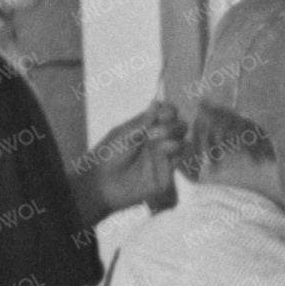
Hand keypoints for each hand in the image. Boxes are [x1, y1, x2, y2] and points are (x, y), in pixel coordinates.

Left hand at [79, 100, 185, 215]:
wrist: (101, 183)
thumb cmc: (107, 155)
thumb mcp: (122, 134)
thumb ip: (142, 121)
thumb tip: (157, 102)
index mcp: (147, 128)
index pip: (167, 114)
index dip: (169, 111)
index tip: (162, 113)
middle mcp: (158, 140)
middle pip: (179, 125)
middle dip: (173, 124)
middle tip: (158, 128)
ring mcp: (164, 156)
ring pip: (183, 140)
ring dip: (174, 136)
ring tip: (158, 141)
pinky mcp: (167, 173)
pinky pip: (180, 159)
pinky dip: (176, 151)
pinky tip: (165, 150)